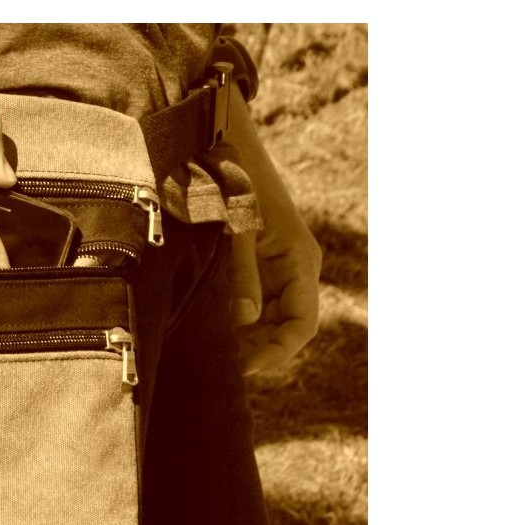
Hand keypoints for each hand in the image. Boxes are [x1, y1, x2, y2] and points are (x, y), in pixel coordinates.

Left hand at [229, 202, 321, 373]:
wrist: (234, 157)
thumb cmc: (240, 188)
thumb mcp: (239, 232)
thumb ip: (243, 276)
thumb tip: (244, 321)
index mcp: (300, 262)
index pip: (302, 324)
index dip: (279, 350)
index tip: (247, 367)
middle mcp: (299, 271)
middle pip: (289, 327)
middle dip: (262, 348)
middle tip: (228, 366)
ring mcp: (284, 271)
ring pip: (275, 320)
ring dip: (252, 338)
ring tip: (223, 353)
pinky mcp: (266, 269)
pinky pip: (261, 306)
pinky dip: (244, 322)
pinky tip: (222, 331)